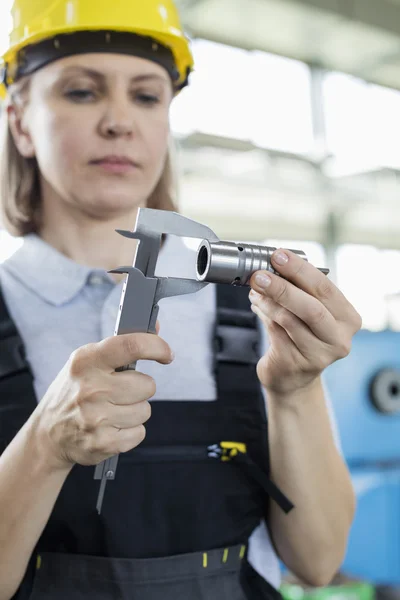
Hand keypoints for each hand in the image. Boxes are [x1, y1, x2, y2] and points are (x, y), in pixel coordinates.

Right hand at [31, 329, 173, 469]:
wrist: (48, 434)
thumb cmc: (75, 391)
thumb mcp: (89, 361)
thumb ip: (123, 344)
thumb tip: (155, 327)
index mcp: (86, 360)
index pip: (131, 346)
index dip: (157, 347)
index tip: (167, 354)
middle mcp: (90, 388)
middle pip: (147, 385)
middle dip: (141, 388)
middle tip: (122, 391)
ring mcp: (95, 417)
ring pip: (145, 410)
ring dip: (134, 411)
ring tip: (112, 410)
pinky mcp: (102, 443)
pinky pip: (139, 433)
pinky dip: (130, 432)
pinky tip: (112, 427)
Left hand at [249, 249, 361, 396]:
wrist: (292, 376)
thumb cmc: (301, 336)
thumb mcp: (308, 311)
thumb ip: (299, 290)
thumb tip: (271, 265)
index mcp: (348, 318)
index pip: (326, 289)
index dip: (301, 270)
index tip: (279, 256)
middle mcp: (339, 338)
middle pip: (311, 308)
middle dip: (282, 287)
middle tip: (260, 275)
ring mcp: (319, 355)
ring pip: (289, 320)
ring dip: (268, 301)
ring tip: (255, 289)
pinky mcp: (297, 364)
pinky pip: (276, 333)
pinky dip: (263, 315)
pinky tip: (257, 305)